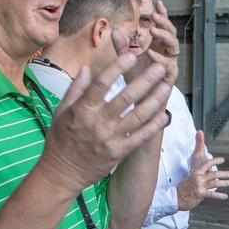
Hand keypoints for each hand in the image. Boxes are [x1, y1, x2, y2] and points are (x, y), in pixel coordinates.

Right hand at [36, 54, 170, 195]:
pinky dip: (154, 125)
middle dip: (146, 80)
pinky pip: (140, 137)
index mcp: (82, 109)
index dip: (118, 67)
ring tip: (167, 87)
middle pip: (126, 97)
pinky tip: (165, 114)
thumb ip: (76, 89)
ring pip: (138, 116)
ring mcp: (110, 138)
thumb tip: (87, 68)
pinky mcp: (119, 152)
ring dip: (155, 100)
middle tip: (160, 67)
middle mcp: (98, 122)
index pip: (102, 83)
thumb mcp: (61, 111)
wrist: (62, 173)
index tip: (132, 55)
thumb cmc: (60, 139)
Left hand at [115, 0, 178, 87]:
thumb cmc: (137, 81)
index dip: (162, 15)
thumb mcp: (127, 61)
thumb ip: (122, 46)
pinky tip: (151, 52)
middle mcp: (167, 53)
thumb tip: (114, 31)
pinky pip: (169, 65)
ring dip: (165, 36)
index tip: (158, 2)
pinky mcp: (170, 76)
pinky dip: (160, 58)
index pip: (163, 27)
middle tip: (155, 17)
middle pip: (171, 33)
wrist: (141, 103)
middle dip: (164, 23)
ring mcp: (171, 64)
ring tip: (154, 30)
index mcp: (158, 46)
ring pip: (174, 46)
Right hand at [177, 130, 228, 210]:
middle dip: (225, 174)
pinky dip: (219, 196)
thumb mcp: (190, 173)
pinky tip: (225, 196)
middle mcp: (198, 178)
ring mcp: (199, 186)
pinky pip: (211, 195)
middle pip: (214, 174)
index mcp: (196, 172)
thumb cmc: (185, 184)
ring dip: (225, 183)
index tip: (222, 160)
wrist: (176, 196)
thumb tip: (199, 135)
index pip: (207, 164)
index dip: (215, 161)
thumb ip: (197, 162)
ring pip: (214, 183)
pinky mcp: (200, 195)